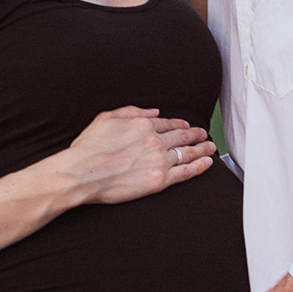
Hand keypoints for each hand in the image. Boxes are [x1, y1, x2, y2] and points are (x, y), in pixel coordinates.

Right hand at [59, 107, 214, 204]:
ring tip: (210, 147)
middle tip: (204, 134)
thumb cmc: (89, 147)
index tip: (187, 126)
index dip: (180, 125)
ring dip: (201, 148)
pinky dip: (199, 166)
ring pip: (187, 153)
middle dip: (196, 135)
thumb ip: (132, 111)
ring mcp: (159, 161)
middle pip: (181, 137)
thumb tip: (153, 111)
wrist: (83, 173)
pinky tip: (206, 163)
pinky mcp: (159, 180)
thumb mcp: (107, 118)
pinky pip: (185, 172)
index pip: (168, 124)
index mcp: (143, 125)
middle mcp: (154, 141)